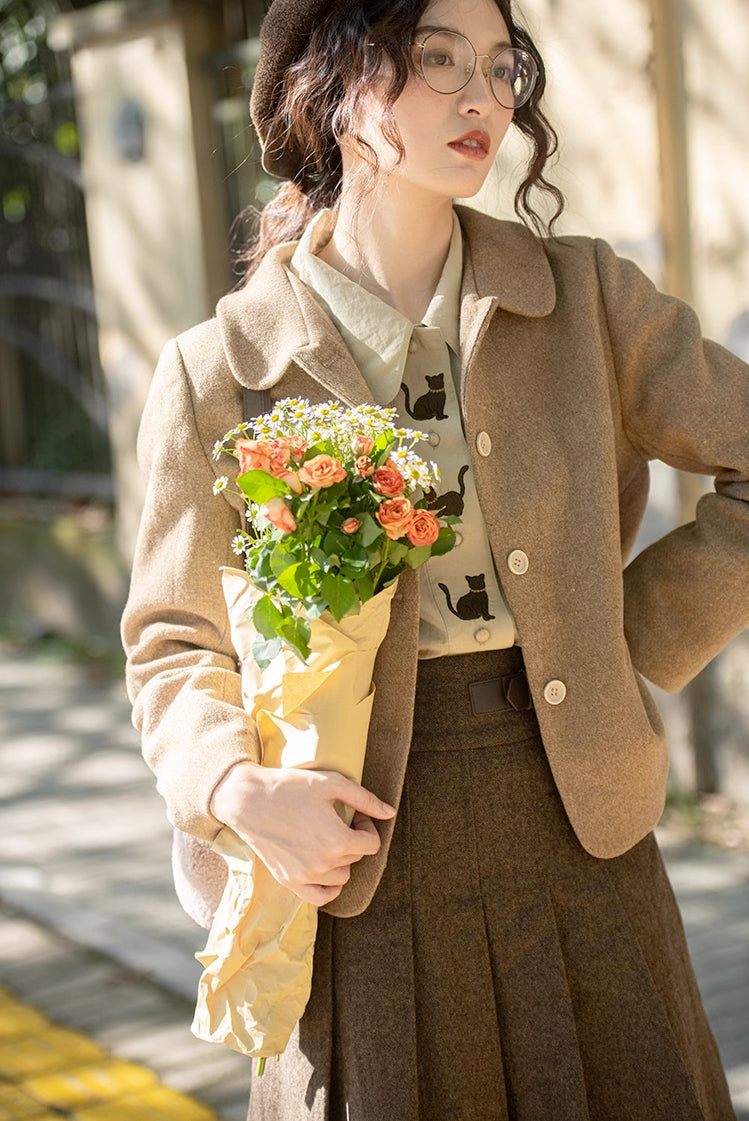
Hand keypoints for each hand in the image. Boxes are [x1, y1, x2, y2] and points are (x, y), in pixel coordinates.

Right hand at [210, 762, 395, 905]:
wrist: (247, 800)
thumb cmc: (290, 787)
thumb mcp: (332, 784)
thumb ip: (365, 800)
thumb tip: (391, 813)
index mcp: (337, 841)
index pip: (371, 844)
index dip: (367, 826)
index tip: (356, 814)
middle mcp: (323, 864)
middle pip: (356, 859)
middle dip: (354, 840)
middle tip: (339, 820)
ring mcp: (305, 876)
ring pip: (341, 878)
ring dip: (342, 861)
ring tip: (328, 840)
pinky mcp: (289, 881)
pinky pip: (320, 897)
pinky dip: (329, 887)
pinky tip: (326, 869)